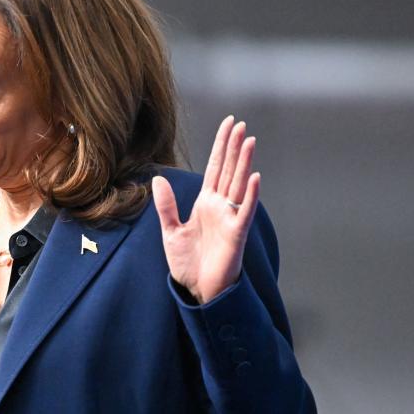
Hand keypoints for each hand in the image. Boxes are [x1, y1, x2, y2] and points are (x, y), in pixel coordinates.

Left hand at [151, 115, 259, 303]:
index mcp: (205, 203)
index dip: (221, 146)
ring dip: (244, 163)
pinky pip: (244, 211)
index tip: (229, 125)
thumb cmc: (188, 263)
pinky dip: (250, 195)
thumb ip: (166, 206)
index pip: (215, 168)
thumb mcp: (170, 231)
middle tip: (241, 124)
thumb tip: (158, 179)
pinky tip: (255, 177)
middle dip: (234, 147)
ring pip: (238, 184)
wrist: (197, 290)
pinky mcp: (235, 234)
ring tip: (249, 141)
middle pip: (229, 171)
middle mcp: (220, 207)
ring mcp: (229, 219)